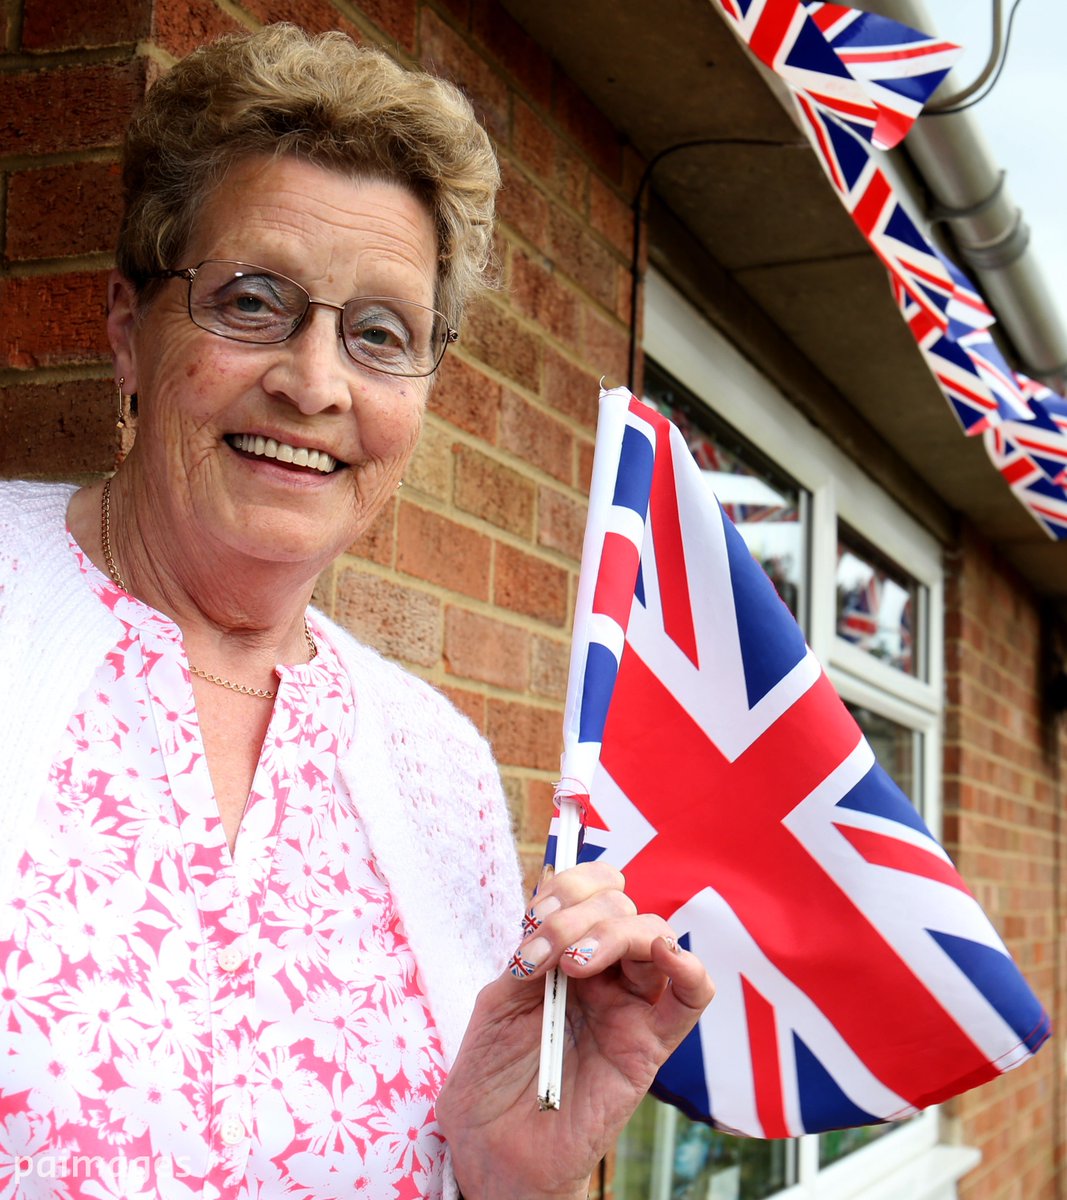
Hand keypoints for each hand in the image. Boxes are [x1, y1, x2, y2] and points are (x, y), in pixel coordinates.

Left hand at [435, 862, 714, 1199]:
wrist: (492, 1147)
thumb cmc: (491, 1075)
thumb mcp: (499, 999)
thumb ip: (531, 954)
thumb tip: (555, 917)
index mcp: (566, 954)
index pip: (590, 891)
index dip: (569, 884)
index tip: (535, 912)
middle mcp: (603, 973)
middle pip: (619, 906)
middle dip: (575, 916)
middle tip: (539, 955)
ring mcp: (629, 1005)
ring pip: (652, 935)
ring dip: (612, 933)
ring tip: (572, 965)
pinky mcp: (649, 1046)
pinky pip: (691, 999)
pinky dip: (689, 968)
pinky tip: (664, 954)